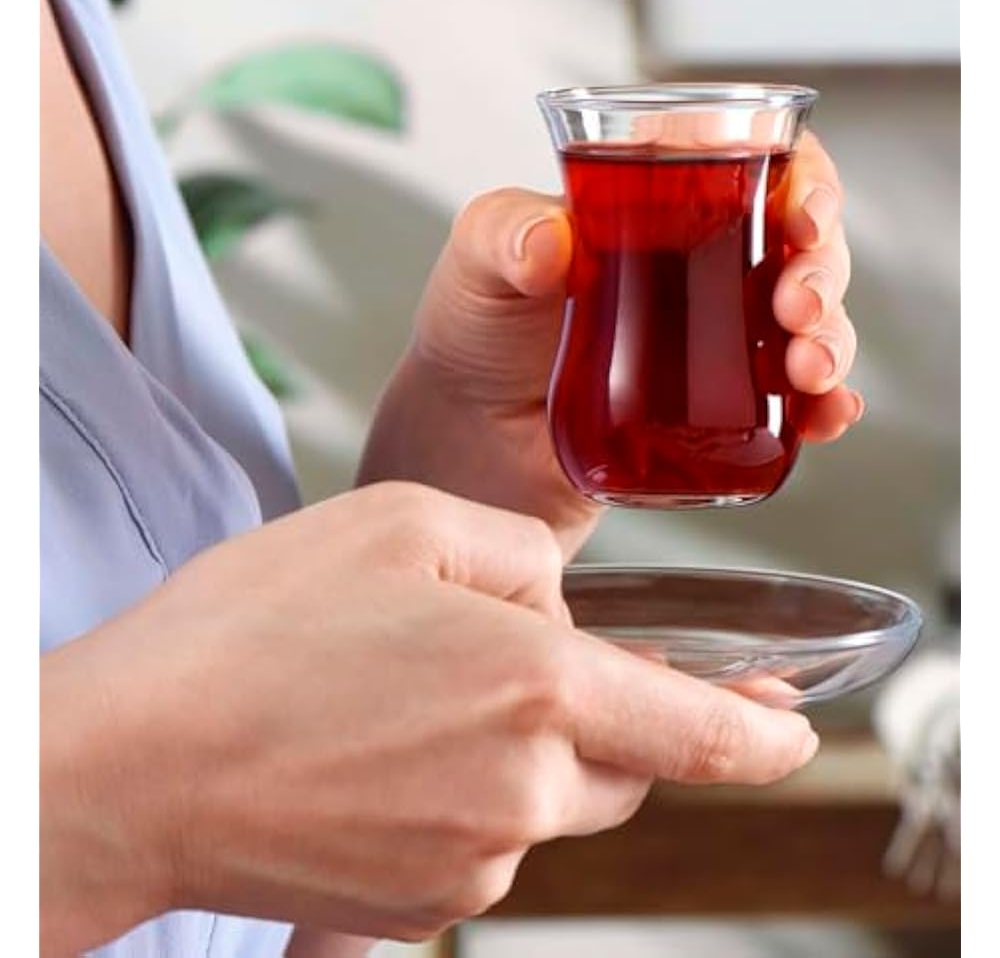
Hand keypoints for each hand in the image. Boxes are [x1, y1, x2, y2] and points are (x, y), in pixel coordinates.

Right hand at [41, 482, 817, 951]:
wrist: (137, 760)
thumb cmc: (259, 629)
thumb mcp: (404, 521)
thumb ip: (520, 555)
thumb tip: (556, 604)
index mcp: (536, 687)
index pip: (693, 730)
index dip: (756, 736)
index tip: (791, 733)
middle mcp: (524, 790)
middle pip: (620, 762)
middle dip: (601, 714)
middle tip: (512, 664)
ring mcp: (475, 860)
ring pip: (550, 799)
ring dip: (517, 747)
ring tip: (406, 697)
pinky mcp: (423, 901)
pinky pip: (487, 837)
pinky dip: (464, 790)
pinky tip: (379, 748)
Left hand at [359, 131, 859, 553]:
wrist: (467, 438)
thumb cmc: (473, 334)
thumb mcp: (475, 264)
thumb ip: (501, 234)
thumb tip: (551, 241)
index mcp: (658, 215)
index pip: (757, 172)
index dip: (804, 182)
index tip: (801, 213)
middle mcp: (698, 277)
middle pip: (801, 251)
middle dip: (821, 271)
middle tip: (794, 304)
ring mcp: (711, 350)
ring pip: (808, 329)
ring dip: (831, 342)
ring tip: (804, 369)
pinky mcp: (712, 418)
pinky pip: (789, 409)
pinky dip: (822, 410)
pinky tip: (826, 418)